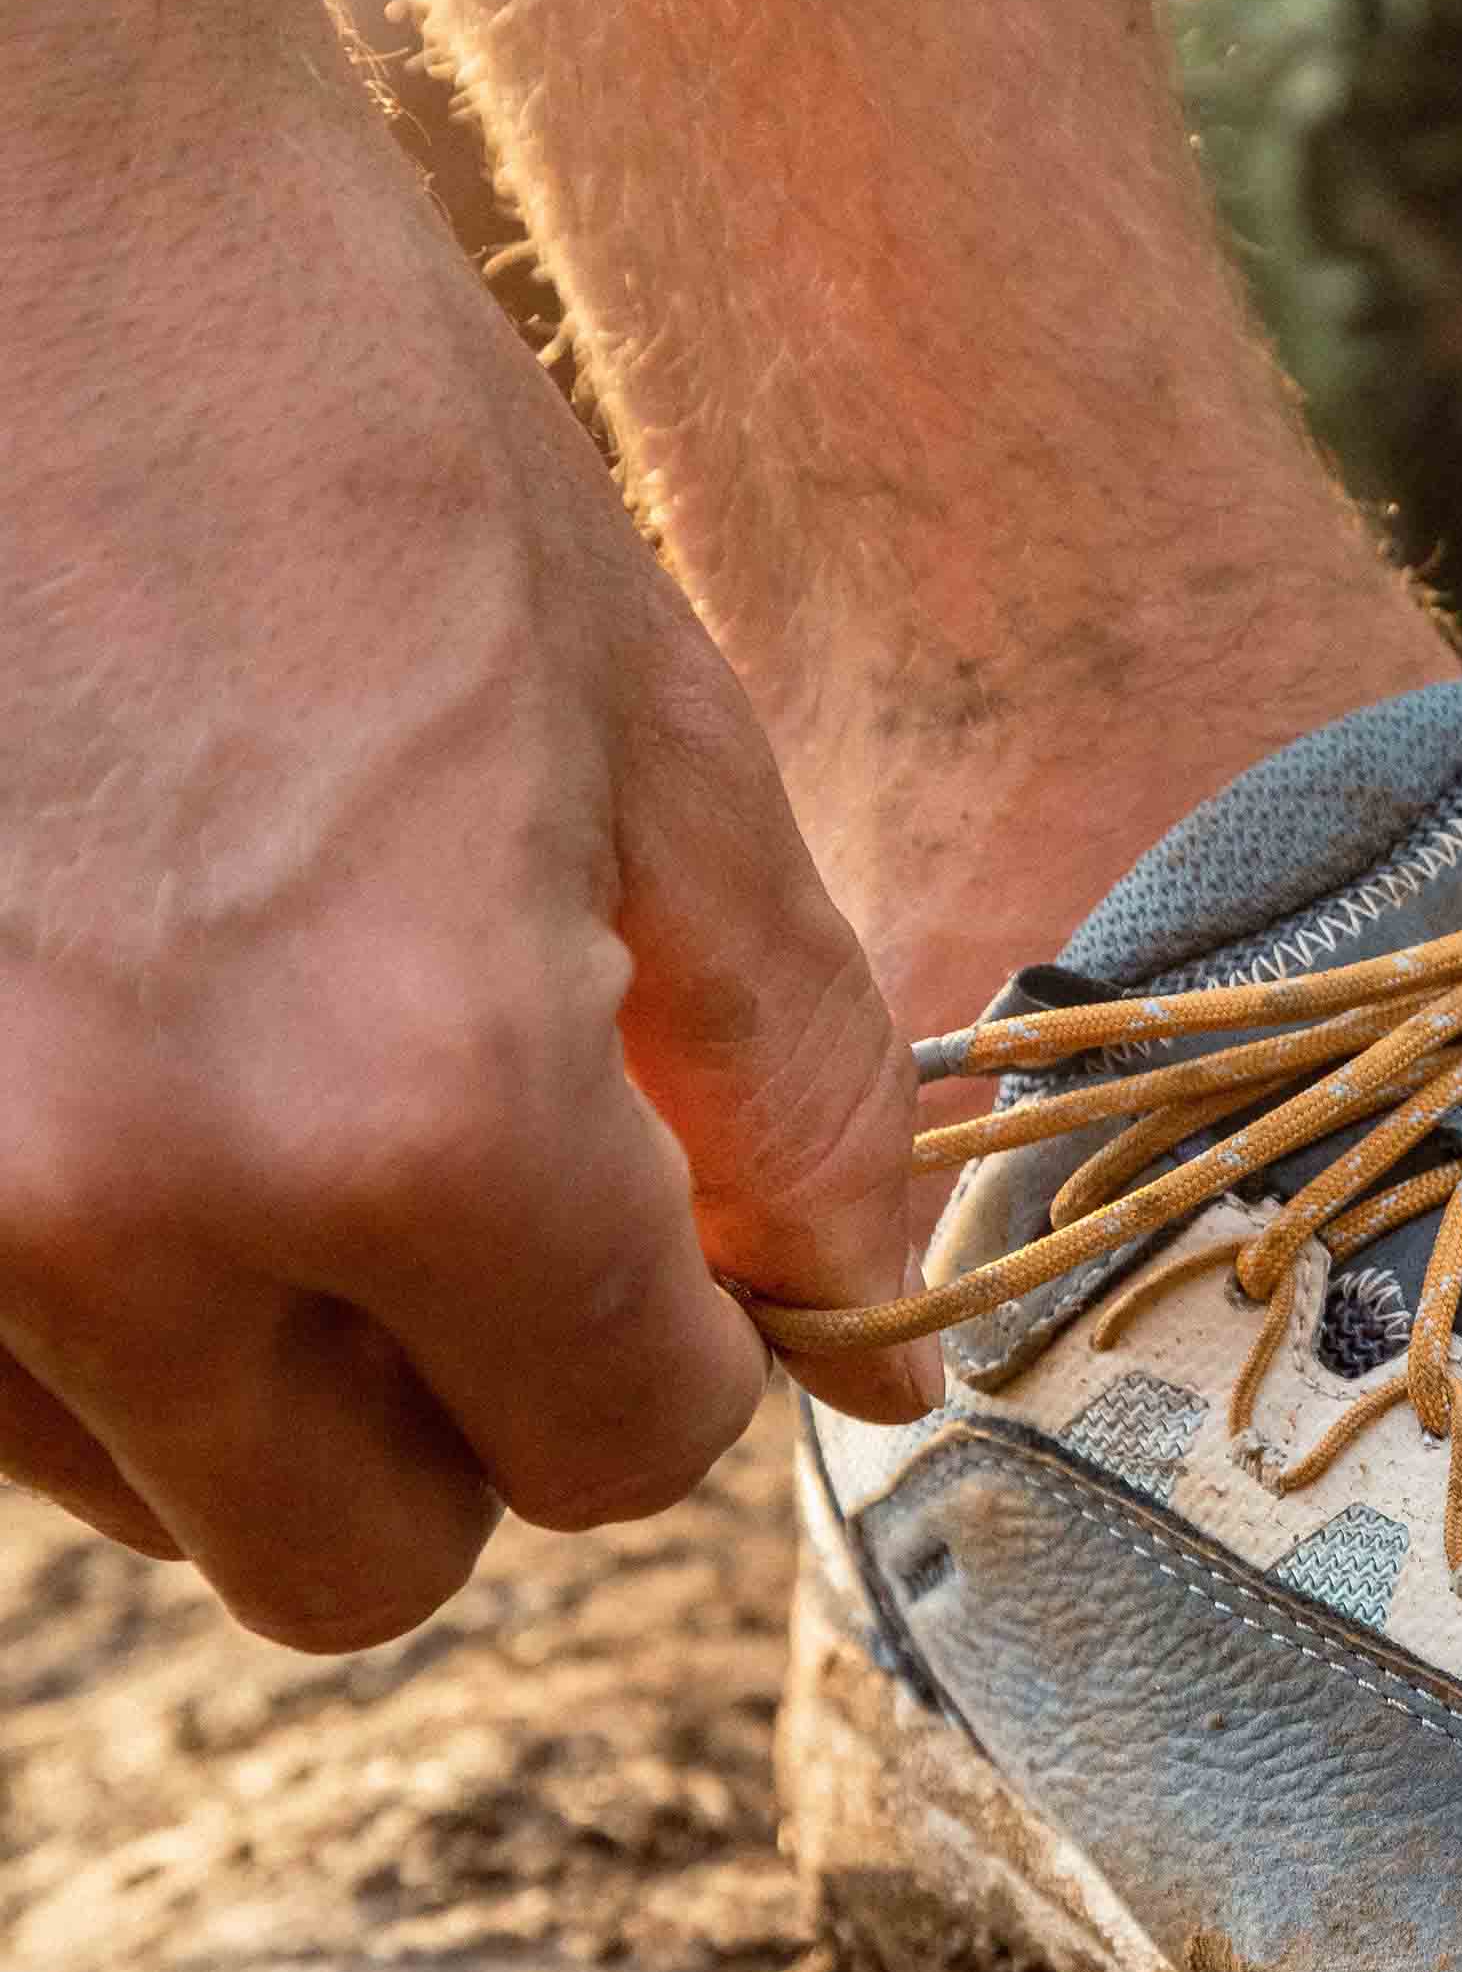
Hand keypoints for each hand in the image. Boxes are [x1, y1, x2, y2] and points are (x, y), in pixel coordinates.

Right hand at [0, 0, 932, 1647]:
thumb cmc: (341, 414)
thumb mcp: (648, 741)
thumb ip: (783, 1085)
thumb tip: (869, 1342)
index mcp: (399, 1115)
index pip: (613, 1454)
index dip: (674, 1350)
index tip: (661, 1234)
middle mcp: (109, 1212)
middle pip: (353, 1557)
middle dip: (454, 1413)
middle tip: (470, 1183)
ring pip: (132, 1475)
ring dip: (232, 1343)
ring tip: (247, 1033)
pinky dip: (52, 1264)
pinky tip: (92, 1021)